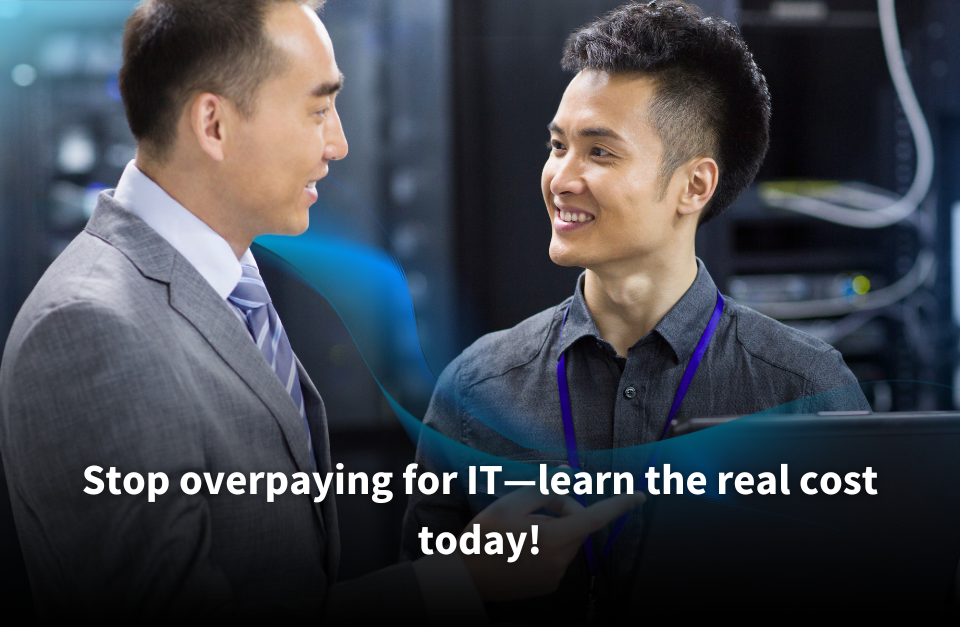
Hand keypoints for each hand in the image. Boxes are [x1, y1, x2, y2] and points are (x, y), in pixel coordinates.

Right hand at [461, 487, 644, 601]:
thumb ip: (543, 489)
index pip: (596, 517)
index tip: (639, 496)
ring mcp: (555, 575)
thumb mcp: (509, 504)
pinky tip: (519, 547)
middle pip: (575, 524)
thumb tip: (566, 477)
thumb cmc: (484, 539)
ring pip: (565, 539)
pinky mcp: (547, 584)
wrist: (464, 578)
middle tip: (531, 506)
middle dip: (561, 509)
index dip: (619, 505)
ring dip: (551, 528)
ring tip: (519, 530)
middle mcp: (560, 560)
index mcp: (553, 538)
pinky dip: (545, 546)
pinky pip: (556, 556)